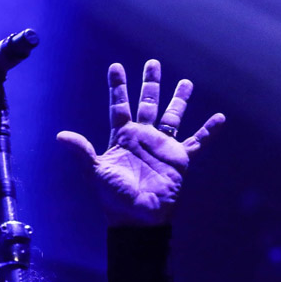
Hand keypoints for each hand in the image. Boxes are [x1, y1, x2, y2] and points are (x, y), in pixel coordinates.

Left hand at [57, 59, 223, 225]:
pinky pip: (197, 142)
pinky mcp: (179, 159)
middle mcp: (143, 137)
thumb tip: (61, 136)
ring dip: (179, 100)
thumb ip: (82, 152)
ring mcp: (162, 147)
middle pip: (147, 104)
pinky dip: (208, 131)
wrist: (137, 218)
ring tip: (187, 82)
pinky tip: (219, 118)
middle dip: (150, 84)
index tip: (116, 66)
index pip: (119, 106)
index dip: (117, 87)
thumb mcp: (96, 172)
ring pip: (172, 117)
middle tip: (153, 63)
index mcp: (122, 138)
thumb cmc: (114, 197)